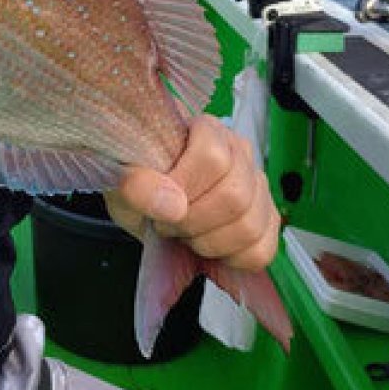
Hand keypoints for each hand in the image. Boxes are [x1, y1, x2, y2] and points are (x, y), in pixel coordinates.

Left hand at [105, 113, 279, 270]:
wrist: (147, 200)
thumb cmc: (139, 181)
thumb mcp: (123, 177)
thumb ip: (138, 184)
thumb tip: (174, 205)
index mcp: (207, 130)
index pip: (212, 157)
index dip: (185, 187)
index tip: (160, 204)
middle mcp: (240, 153)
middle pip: (235, 196)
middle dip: (194, 222)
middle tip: (168, 225)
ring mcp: (258, 187)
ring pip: (250, 226)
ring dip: (208, 242)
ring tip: (185, 234)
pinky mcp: (266, 220)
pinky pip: (262, 250)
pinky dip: (231, 259)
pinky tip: (208, 247)